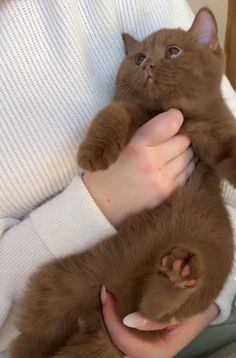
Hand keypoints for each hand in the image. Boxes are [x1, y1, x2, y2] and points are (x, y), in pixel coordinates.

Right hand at [83, 109, 193, 226]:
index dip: (174, 117)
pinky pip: (188, 173)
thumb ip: (142, 129)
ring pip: (189, 156)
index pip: (170, 123)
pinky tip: (173, 164)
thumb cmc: (106, 167)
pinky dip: (184, 166)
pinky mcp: (167, 193)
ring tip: (171, 152)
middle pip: (183, 140)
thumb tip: (171, 116)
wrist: (99, 203)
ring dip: (183, 151)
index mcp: (136, 146)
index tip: (172, 117)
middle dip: (179, 136)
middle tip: (169, 137)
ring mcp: (162, 180)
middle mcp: (152, 163)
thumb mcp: (117, 142)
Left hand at [101, 287, 218, 357]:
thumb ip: (159, 319)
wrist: (204, 305)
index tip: (106, 294)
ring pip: (118, 344)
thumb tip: (129, 320)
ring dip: (104, 326)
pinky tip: (103, 310)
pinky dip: (110, 324)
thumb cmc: (196, 306)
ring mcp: (145, 346)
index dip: (112, 321)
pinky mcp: (142, 337)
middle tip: (97, 302)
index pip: (127, 342)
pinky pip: (122, 336)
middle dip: (104, 326)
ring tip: (94, 307)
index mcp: (161, 350)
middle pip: (118, 348)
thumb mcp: (184, 310)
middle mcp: (150, 352)